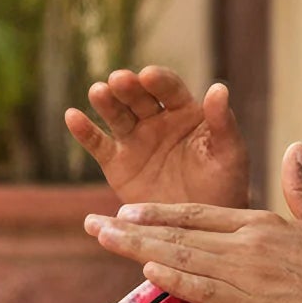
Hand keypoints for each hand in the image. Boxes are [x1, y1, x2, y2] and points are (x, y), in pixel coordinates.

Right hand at [64, 65, 249, 208]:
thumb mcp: (230, 154)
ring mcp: (134, 139)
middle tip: (118, 80)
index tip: (149, 75)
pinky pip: (97, 144)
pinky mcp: (116, 163)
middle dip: (128, 87)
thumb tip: (220, 88)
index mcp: (185, 112)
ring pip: (116, 115)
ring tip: (97, 92)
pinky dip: (83, 131)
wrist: (201, 227)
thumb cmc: (224, 185)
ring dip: (105, 102)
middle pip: (138, 97)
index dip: (159, 81)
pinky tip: (72, 116)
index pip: (169, 89)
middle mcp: (156, 120)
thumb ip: (222, 122)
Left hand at [83, 143, 301, 302]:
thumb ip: (301, 184)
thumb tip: (294, 147)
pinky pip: (203, 291)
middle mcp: (246, 244)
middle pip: (177, 234)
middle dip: (130, 229)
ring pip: (180, 258)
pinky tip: (144, 272)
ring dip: (136, 249)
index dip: (157, 213)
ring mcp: (246, 274)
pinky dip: (173, 280)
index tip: (123, 210)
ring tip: (101, 239)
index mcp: (259, 223)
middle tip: (89, 224)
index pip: (196, 214)